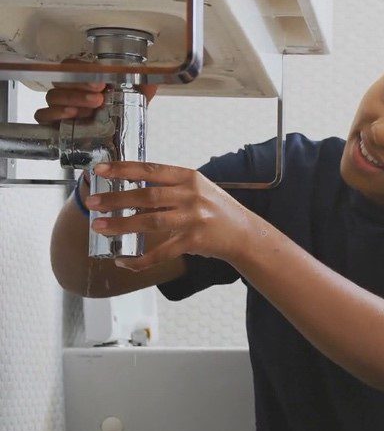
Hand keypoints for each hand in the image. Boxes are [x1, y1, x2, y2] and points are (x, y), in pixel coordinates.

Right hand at [34, 66, 157, 125]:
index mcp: (85, 80)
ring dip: (72, 100)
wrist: (116, 139)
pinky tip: (71, 116)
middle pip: (62, 81)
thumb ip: (142, 86)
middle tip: (100, 96)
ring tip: (91, 107)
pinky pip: (42, 116)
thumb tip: (152, 79)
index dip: (83, 71)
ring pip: (53, 97)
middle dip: (80, 87)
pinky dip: (54, 115)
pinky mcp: (53, 124)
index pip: (73, 66)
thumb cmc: (121, 113)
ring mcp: (59, 106)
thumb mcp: (135, 98)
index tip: (102, 81)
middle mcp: (69, 90)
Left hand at [84, 161, 256, 270]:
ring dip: (121, 224)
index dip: (123, 170)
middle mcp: (191, 196)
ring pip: (150, 221)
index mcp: (190, 178)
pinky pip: (162, 251)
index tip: (100, 170)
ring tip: (100, 227)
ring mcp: (194, 218)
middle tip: (92, 203)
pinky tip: (124, 261)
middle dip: (115, 199)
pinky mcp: (194, 241)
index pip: (150, 170)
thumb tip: (131, 190)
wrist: (245, 234)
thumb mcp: (198, 189)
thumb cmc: (218, 210)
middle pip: (146, 196)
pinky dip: (141, 260)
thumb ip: (170, 187)